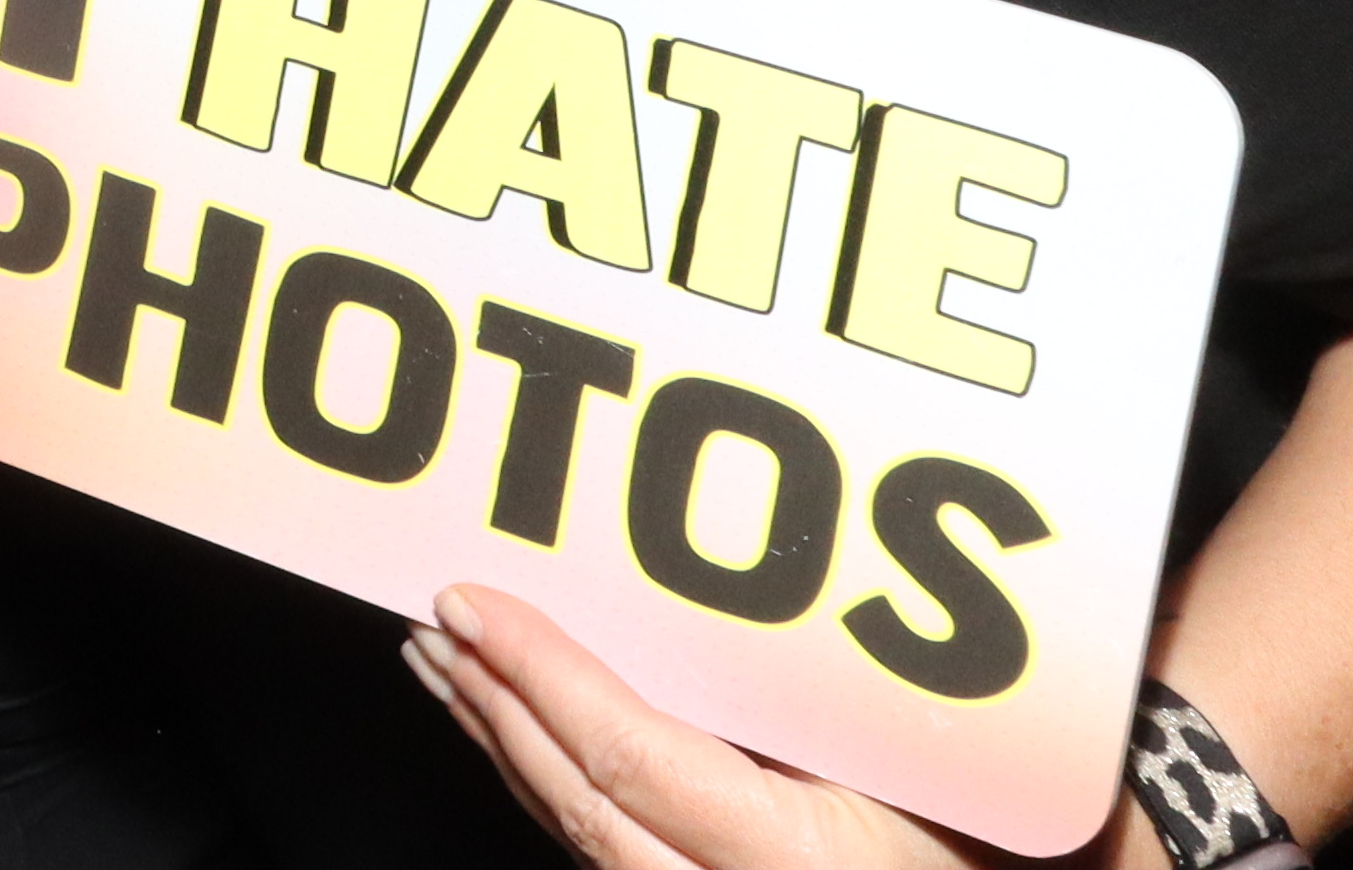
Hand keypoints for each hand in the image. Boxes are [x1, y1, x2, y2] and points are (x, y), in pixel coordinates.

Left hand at [404, 586, 992, 869]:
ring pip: (580, 834)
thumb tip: (687, 598)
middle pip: (580, 801)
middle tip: (435, 620)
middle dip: (497, 704)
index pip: (629, 759)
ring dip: (505, 741)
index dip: (539, 674)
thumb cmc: (1007, 834)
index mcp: (793, 860)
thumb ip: (796, 704)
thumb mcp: (919, 756)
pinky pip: (607, 852)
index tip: (470, 603)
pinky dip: (550, 784)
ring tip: (444, 664)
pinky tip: (515, 735)